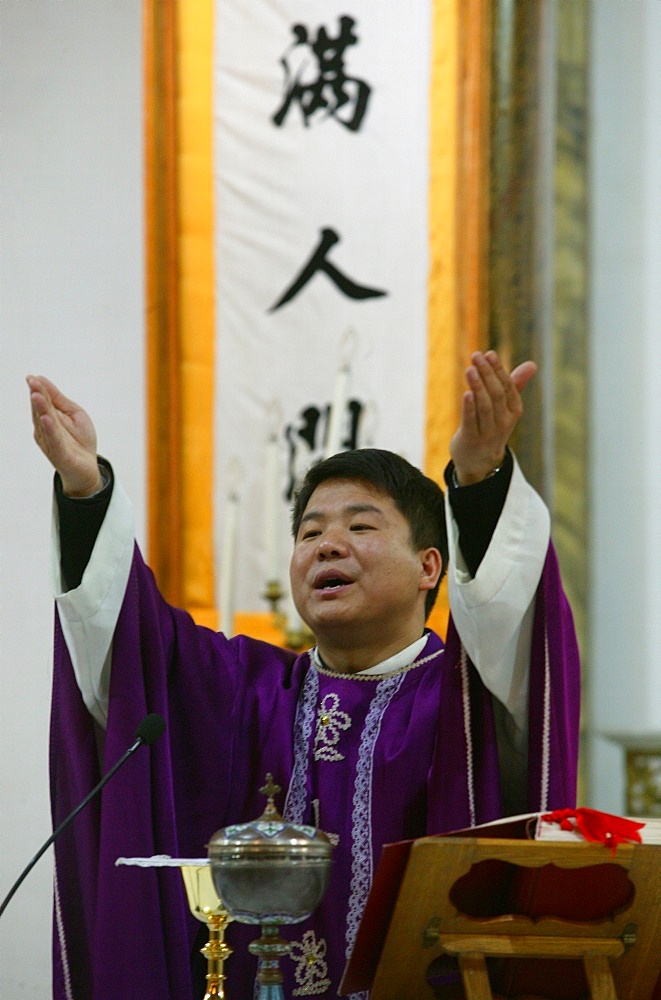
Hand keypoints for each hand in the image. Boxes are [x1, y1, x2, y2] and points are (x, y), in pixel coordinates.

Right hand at [27, 375, 103, 496]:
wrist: (87, 467)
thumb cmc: (79, 439)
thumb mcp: (74, 413)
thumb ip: (59, 399)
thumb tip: (42, 380)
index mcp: (49, 418)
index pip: (43, 401)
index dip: (38, 389)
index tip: (32, 377)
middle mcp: (45, 429)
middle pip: (42, 410)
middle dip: (37, 396)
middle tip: (32, 383)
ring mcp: (51, 442)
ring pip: (45, 424)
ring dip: (41, 409)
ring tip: (37, 396)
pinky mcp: (60, 454)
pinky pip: (54, 441)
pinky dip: (49, 430)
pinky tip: (46, 419)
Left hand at [449, 351, 536, 485]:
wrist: (480, 461)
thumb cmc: (491, 426)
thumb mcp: (505, 407)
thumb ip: (515, 385)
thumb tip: (532, 364)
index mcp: (514, 411)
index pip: (508, 387)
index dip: (499, 370)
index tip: (489, 353)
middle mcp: (503, 421)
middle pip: (496, 394)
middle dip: (487, 373)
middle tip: (476, 355)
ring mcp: (488, 432)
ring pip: (485, 407)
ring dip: (477, 386)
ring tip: (469, 369)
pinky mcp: (471, 440)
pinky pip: (471, 421)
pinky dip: (469, 407)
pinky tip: (466, 392)